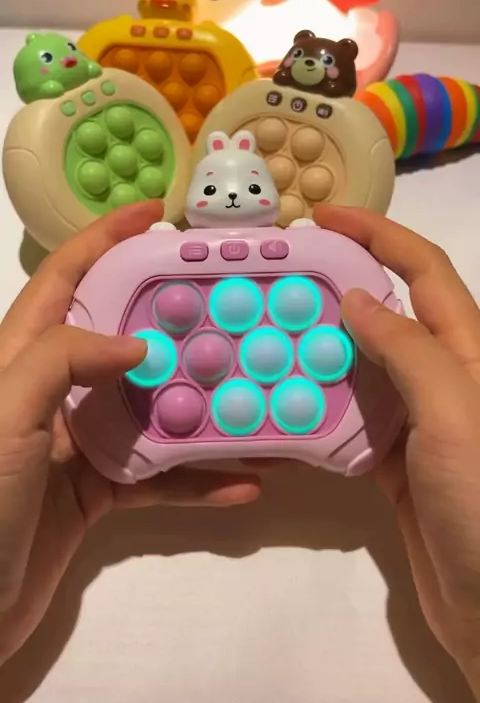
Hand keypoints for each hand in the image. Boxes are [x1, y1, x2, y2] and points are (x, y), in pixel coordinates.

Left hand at [0, 202, 259, 664]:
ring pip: (152, 407)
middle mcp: (55, 390)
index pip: (65, 279)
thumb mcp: (5, 409)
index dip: (106, 239)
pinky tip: (243, 484)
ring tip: (258, 393)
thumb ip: (62, 360)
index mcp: (23, 355)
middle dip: (176, 316)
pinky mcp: (98, 492)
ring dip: (203, 405)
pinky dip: (199, 481)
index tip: (156, 214)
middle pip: (123, 336)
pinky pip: (158, 476)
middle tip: (234, 301)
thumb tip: (140, 344)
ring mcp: (79, 442)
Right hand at [315, 205, 479, 698]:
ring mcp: (417, 421)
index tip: (321, 218)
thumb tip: (355, 298)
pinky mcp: (394, 464)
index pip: (424, 269)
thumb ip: (407, 351)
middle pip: (387, 312)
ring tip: (263, 335)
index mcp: (467, 349)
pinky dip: (315, 408)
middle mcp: (443, 376)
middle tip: (275, 280)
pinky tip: (278, 405)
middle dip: (335, 287)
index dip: (378, 235)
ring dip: (317, 348)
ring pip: (361, 366)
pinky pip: (348, 421)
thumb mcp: (455, 411)